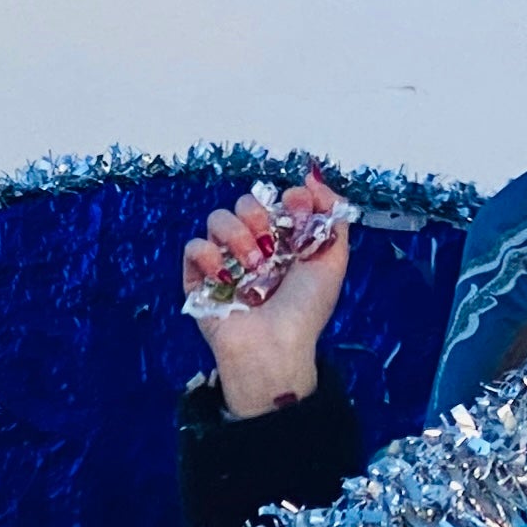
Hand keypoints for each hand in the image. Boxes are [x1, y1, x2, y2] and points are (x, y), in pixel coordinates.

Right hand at [181, 174, 350, 419]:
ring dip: (237, 236)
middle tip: (270, 244)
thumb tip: (312, 178)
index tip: (296, 206)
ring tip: (252, 266)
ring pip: (217, 218)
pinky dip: (208, 255)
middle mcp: (254, 248)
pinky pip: (194, 246)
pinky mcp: (199, 279)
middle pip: (246, 203)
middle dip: (259, 215)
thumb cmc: (306, 310)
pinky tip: (225, 274)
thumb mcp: (333, 259)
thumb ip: (333, 215)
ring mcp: (225, 262)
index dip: (288, 198)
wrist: (275, 348)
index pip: (278, 200)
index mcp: (284, 242)